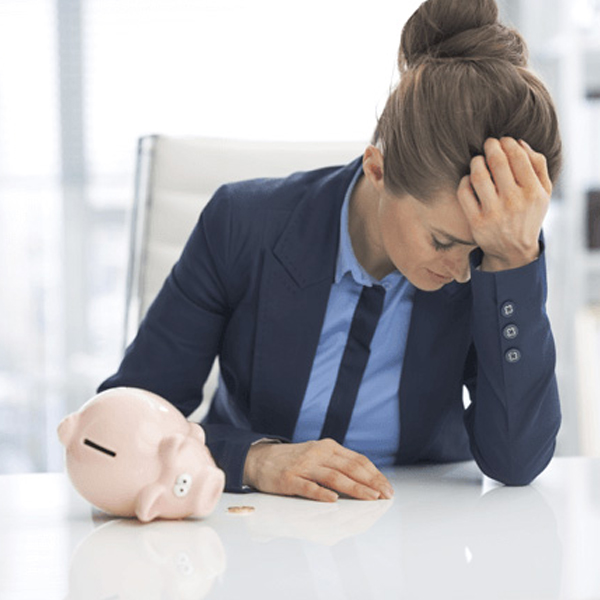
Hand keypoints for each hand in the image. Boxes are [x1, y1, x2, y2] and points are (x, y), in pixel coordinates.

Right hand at [243, 439, 393, 501]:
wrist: (260, 459)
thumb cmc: (295, 461)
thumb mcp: (319, 456)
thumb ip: (339, 465)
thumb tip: (367, 482)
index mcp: (329, 447)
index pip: (358, 460)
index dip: (375, 474)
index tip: (387, 488)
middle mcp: (318, 453)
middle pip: (350, 468)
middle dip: (371, 483)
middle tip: (385, 496)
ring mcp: (303, 466)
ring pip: (334, 477)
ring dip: (355, 488)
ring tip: (370, 498)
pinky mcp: (289, 479)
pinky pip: (308, 487)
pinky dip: (322, 493)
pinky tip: (334, 500)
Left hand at [457, 137, 552, 271]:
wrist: (514, 251)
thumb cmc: (528, 215)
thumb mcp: (543, 193)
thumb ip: (538, 166)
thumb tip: (520, 142)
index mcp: (533, 192)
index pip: (518, 157)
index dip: (507, 143)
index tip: (503, 140)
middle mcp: (514, 202)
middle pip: (497, 162)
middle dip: (490, 147)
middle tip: (488, 144)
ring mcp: (494, 213)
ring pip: (478, 175)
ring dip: (476, 161)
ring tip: (478, 160)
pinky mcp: (476, 222)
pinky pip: (464, 192)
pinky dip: (465, 180)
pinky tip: (469, 179)